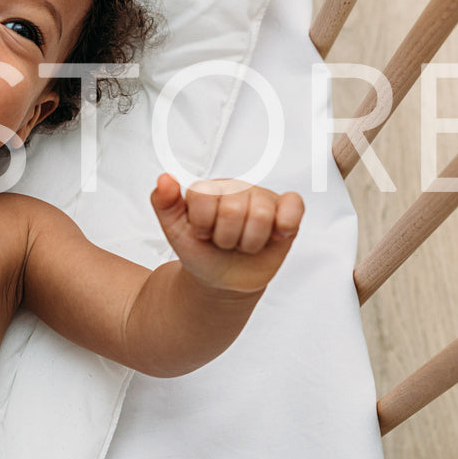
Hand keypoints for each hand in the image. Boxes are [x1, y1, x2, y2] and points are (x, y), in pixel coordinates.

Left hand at [150, 174, 303, 293]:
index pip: (204, 195)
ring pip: (260, 215)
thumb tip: (165, 178)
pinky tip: (273, 236)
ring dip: (249, 242)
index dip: (202, 224)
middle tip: (225, 242)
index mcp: (209, 188)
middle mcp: (237, 188)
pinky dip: (284, 225)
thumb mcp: (174, 231)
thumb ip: (163, 203)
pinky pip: (294, 206)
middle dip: (226, 237)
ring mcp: (263, 197)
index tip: (202, 233)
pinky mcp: (287, 210)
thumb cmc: (202, 252)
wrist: (223, 280)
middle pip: (233, 209)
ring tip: (243, 243)